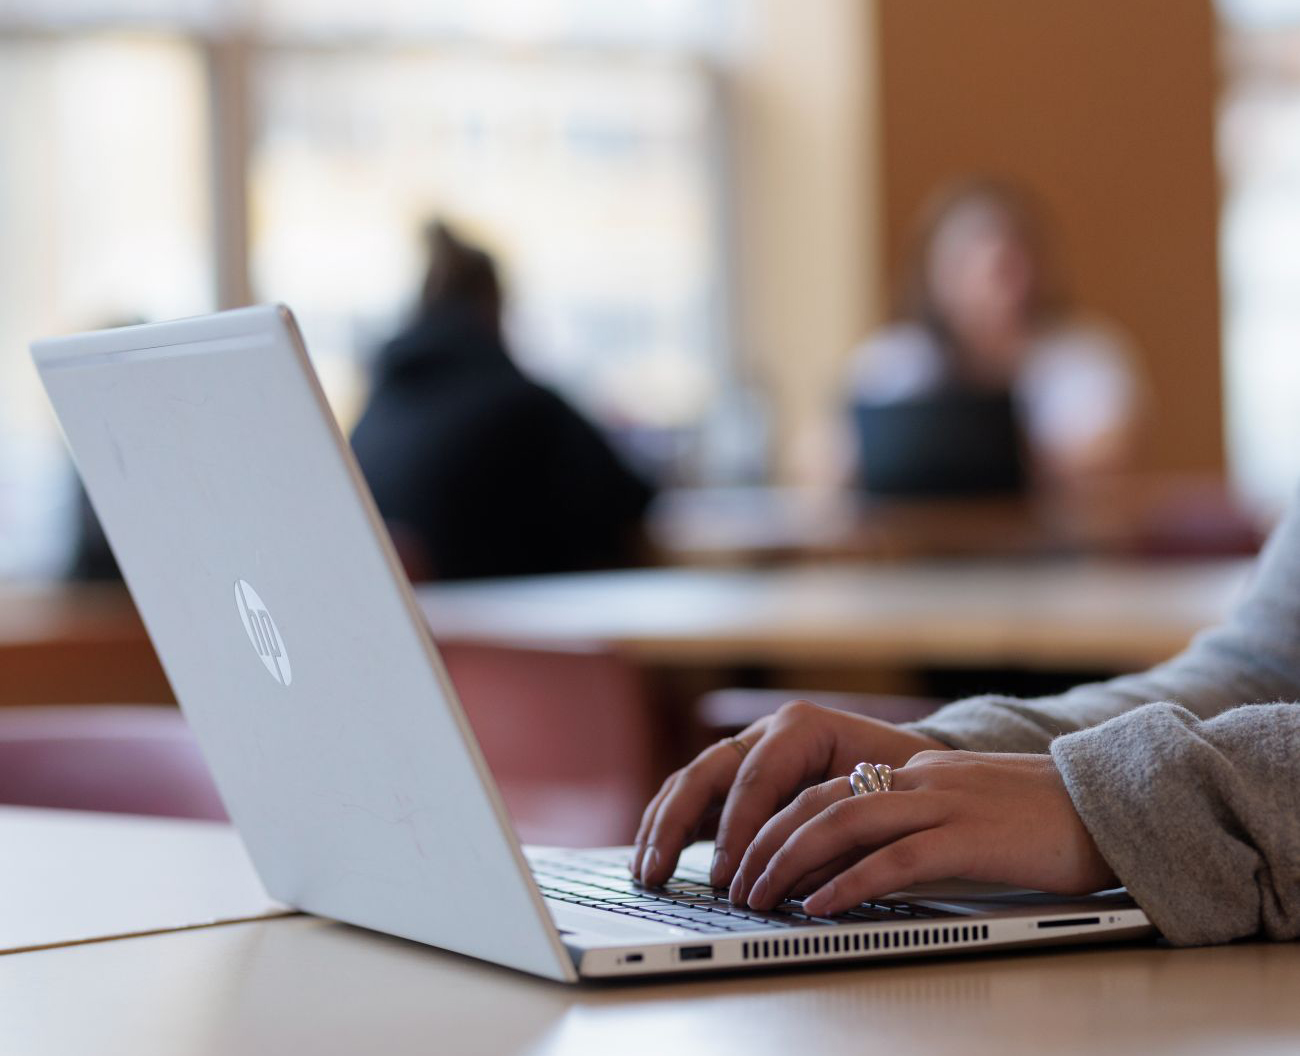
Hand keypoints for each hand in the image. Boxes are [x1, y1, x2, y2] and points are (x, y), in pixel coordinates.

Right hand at [630, 699, 949, 887]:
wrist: (915, 768)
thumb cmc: (904, 785)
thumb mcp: (882, 803)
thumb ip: (835, 835)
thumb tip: (789, 878)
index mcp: (802, 726)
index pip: (756, 778)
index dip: (736, 830)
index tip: (726, 877)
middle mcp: (767, 731)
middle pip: (706, 773)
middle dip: (676, 826)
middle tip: (659, 873)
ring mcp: (748, 750)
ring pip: (690, 781)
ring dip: (661, 827)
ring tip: (645, 872)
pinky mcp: (739, 777)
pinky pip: (694, 796)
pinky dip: (671, 827)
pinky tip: (652, 858)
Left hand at [730, 750, 1117, 915]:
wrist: (1115, 802)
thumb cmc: (1049, 815)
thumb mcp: (974, 805)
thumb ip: (926, 817)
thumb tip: (878, 854)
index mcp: (919, 770)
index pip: (830, 789)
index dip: (783, 821)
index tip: (754, 853)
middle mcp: (921, 779)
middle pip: (820, 802)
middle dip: (769, 842)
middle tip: (739, 879)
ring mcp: (943, 804)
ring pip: (842, 824)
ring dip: (791, 862)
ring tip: (762, 895)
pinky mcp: (968, 838)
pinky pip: (891, 860)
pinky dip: (848, 883)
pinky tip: (820, 906)